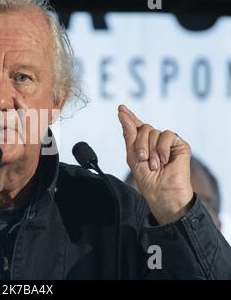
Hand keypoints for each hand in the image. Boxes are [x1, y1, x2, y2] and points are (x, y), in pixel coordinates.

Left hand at [118, 105, 192, 224]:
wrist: (162, 192)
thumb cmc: (147, 179)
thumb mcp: (132, 156)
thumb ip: (129, 135)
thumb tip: (123, 115)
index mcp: (143, 144)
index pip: (136, 127)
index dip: (129, 117)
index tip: (120, 108)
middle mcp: (155, 141)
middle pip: (143, 127)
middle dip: (139, 143)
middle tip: (142, 159)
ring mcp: (167, 142)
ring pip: (154, 131)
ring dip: (150, 150)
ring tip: (154, 165)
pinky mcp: (179, 144)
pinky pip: (167, 134)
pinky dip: (162, 148)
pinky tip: (164, 160)